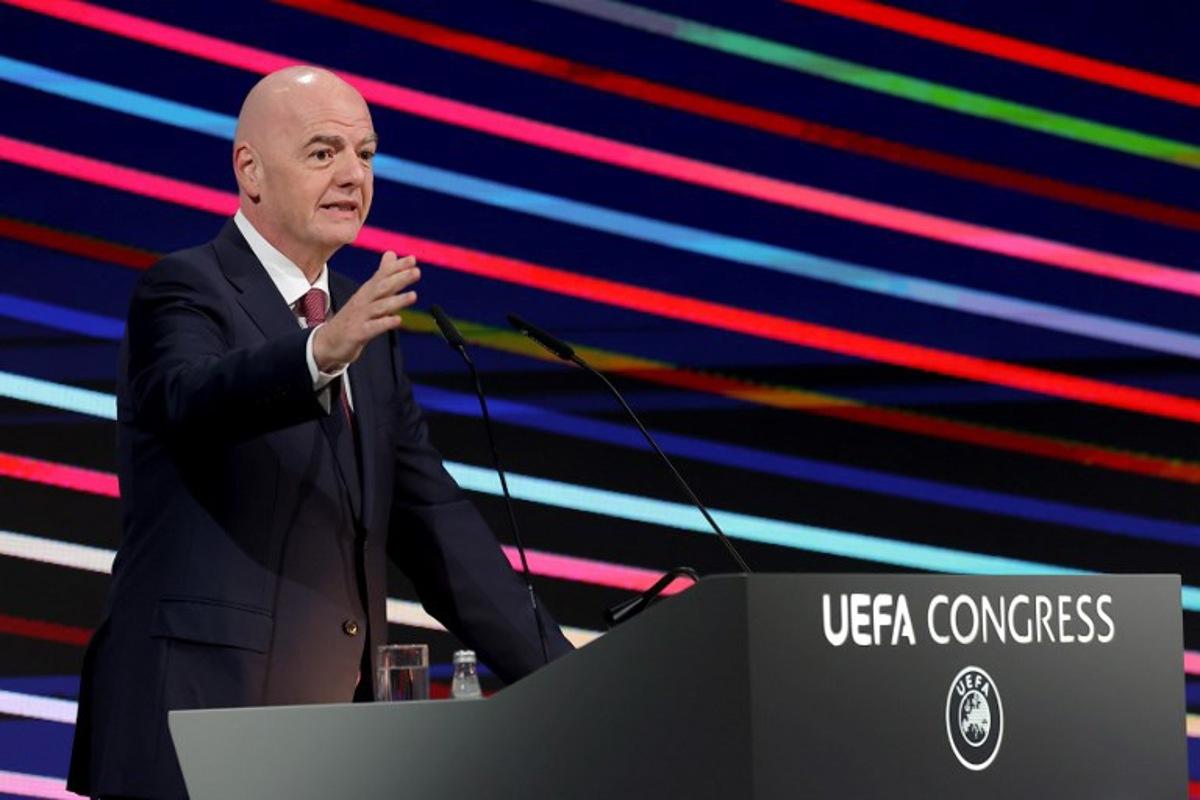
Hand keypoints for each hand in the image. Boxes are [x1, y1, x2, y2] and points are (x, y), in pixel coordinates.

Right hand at [312, 252, 418, 370]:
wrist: (328, 342)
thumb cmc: (352, 318)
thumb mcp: (367, 294)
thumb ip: (382, 276)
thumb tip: (391, 253)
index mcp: (367, 292)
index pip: (382, 276)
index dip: (397, 267)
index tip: (412, 259)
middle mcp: (363, 302)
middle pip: (382, 288)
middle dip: (399, 279)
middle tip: (416, 271)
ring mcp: (360, 317)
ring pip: (380, 307)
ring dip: (397, 300)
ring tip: (413, 296)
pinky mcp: (358, 334)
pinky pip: (373, 328)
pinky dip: (385, 323)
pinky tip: (398, 320)